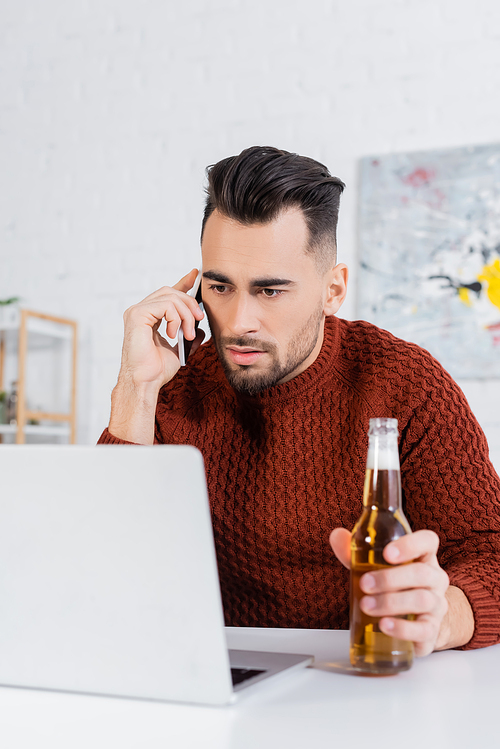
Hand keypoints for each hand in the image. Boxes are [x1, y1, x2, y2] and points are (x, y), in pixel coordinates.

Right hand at [119, 268, 204, 389]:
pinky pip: (164, 305)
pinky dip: (175, 318)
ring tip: (187, 333)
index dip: (183, 282)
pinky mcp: (136, 315)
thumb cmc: (157, 370)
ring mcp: (136, 312)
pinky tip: (173, 334)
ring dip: (185, 314)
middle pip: (171, 292)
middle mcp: (140, 311)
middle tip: (199, 319)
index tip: (195, 275)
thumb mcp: (179, 350)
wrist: (146, 381)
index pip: (167, 294)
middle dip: (189, 303)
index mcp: (149, 317)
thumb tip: (201, 330)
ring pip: (170, 297)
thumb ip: (188, 336)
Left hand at [330, 528, 450, 655]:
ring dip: (391, 602)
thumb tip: (337, 536)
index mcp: (423, 557)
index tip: (387, 553)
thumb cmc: (395, 586)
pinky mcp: (432, 630)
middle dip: (389, 578)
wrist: (418, 622)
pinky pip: (424, 629)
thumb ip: (354, 551)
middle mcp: (435, 578)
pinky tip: (384, 625)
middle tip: (364, 584)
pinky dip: (403, 628)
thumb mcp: (374, 565)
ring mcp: (437, 605)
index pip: (427, 541)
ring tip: (366, 606)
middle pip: (421, 573)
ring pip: (422, 600)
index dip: (410, 544)